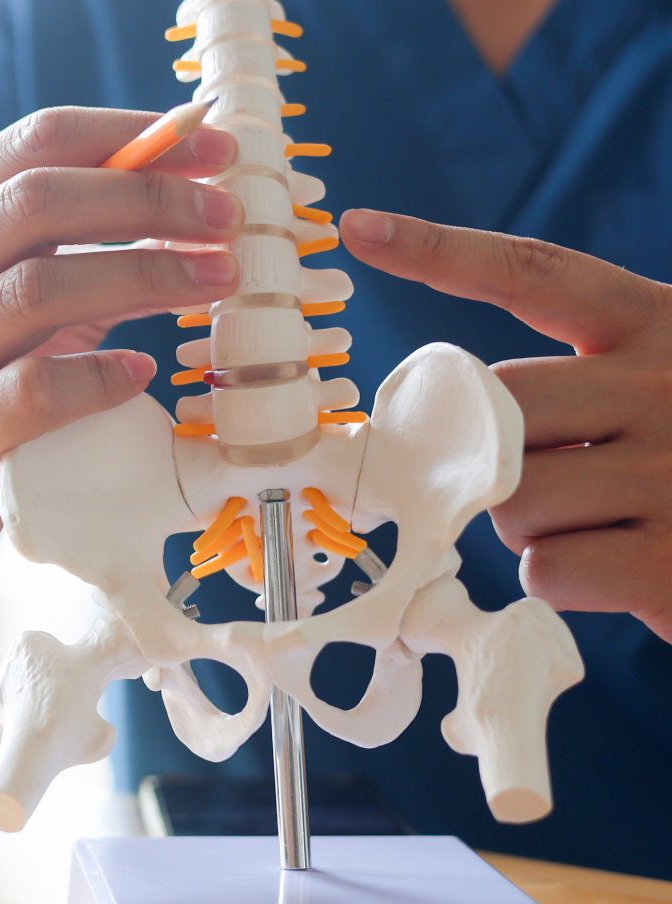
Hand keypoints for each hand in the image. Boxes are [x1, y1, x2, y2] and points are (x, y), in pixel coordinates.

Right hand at [0, 107, 243, 578]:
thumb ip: (65, 247)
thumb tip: (186, 200)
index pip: (33, 143)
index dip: (133, 137)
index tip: (214, 150)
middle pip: (37, 203)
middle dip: (148, 200)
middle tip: (226, 219)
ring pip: (37, 289)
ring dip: (145, 275)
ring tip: (213, 281)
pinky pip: (33, 391)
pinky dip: (100, 377)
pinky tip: (141, 373)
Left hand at [341, 208, 671, 641]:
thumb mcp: (663, 392)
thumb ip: (581, 388)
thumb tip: (459, 422)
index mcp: (661, 325)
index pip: (537, 274)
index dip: (443, 252)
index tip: (359, 226)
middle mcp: (670, 384)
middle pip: (500, 406)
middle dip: (492, 454)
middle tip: (542, 478)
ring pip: (512, 497)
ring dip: (528, 526)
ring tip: (601, 526)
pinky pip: (547, 568)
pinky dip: (562, 579)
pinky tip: (621, 569)